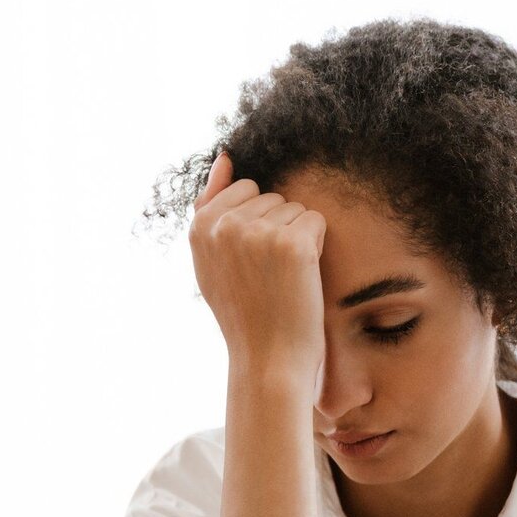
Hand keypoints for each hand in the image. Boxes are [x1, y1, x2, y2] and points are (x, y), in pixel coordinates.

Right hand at [189, 150, 327, 385]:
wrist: (268, 359)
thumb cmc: (245, 312)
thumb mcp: (212, 260)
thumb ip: (211, 207)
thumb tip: (225, 156)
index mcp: (200, 226)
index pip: (245, 191)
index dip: (255, 226)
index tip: (249, 265)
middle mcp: (224, 224)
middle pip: (272, 197)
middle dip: (277, 231)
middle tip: (267, 277)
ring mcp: (258, 232)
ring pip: (295, 209)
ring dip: (297, 241)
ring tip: (282, 280)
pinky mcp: (293, 243)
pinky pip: (315, 220)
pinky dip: (316, 248)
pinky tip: (301, 277)